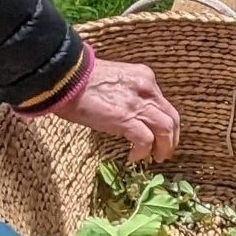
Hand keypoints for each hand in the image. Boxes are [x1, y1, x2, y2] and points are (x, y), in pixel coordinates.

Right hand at [55, 57, 180, 161]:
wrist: (64, 77)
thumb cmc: (79, 79)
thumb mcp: (114, 81)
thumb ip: (126, 94)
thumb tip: (127, 113)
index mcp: (144, 77)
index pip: (163, 104)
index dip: (164, 122)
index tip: (159, 135)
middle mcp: (147, 89)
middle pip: (171, 117)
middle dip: (171, 138)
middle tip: (164, 152)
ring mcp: (138, 104)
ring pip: (166, 129)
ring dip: (164, 147)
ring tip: (156, 158)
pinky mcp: (125, 119)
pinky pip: (145, 140)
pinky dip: (143, 151)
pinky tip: (134, 158)